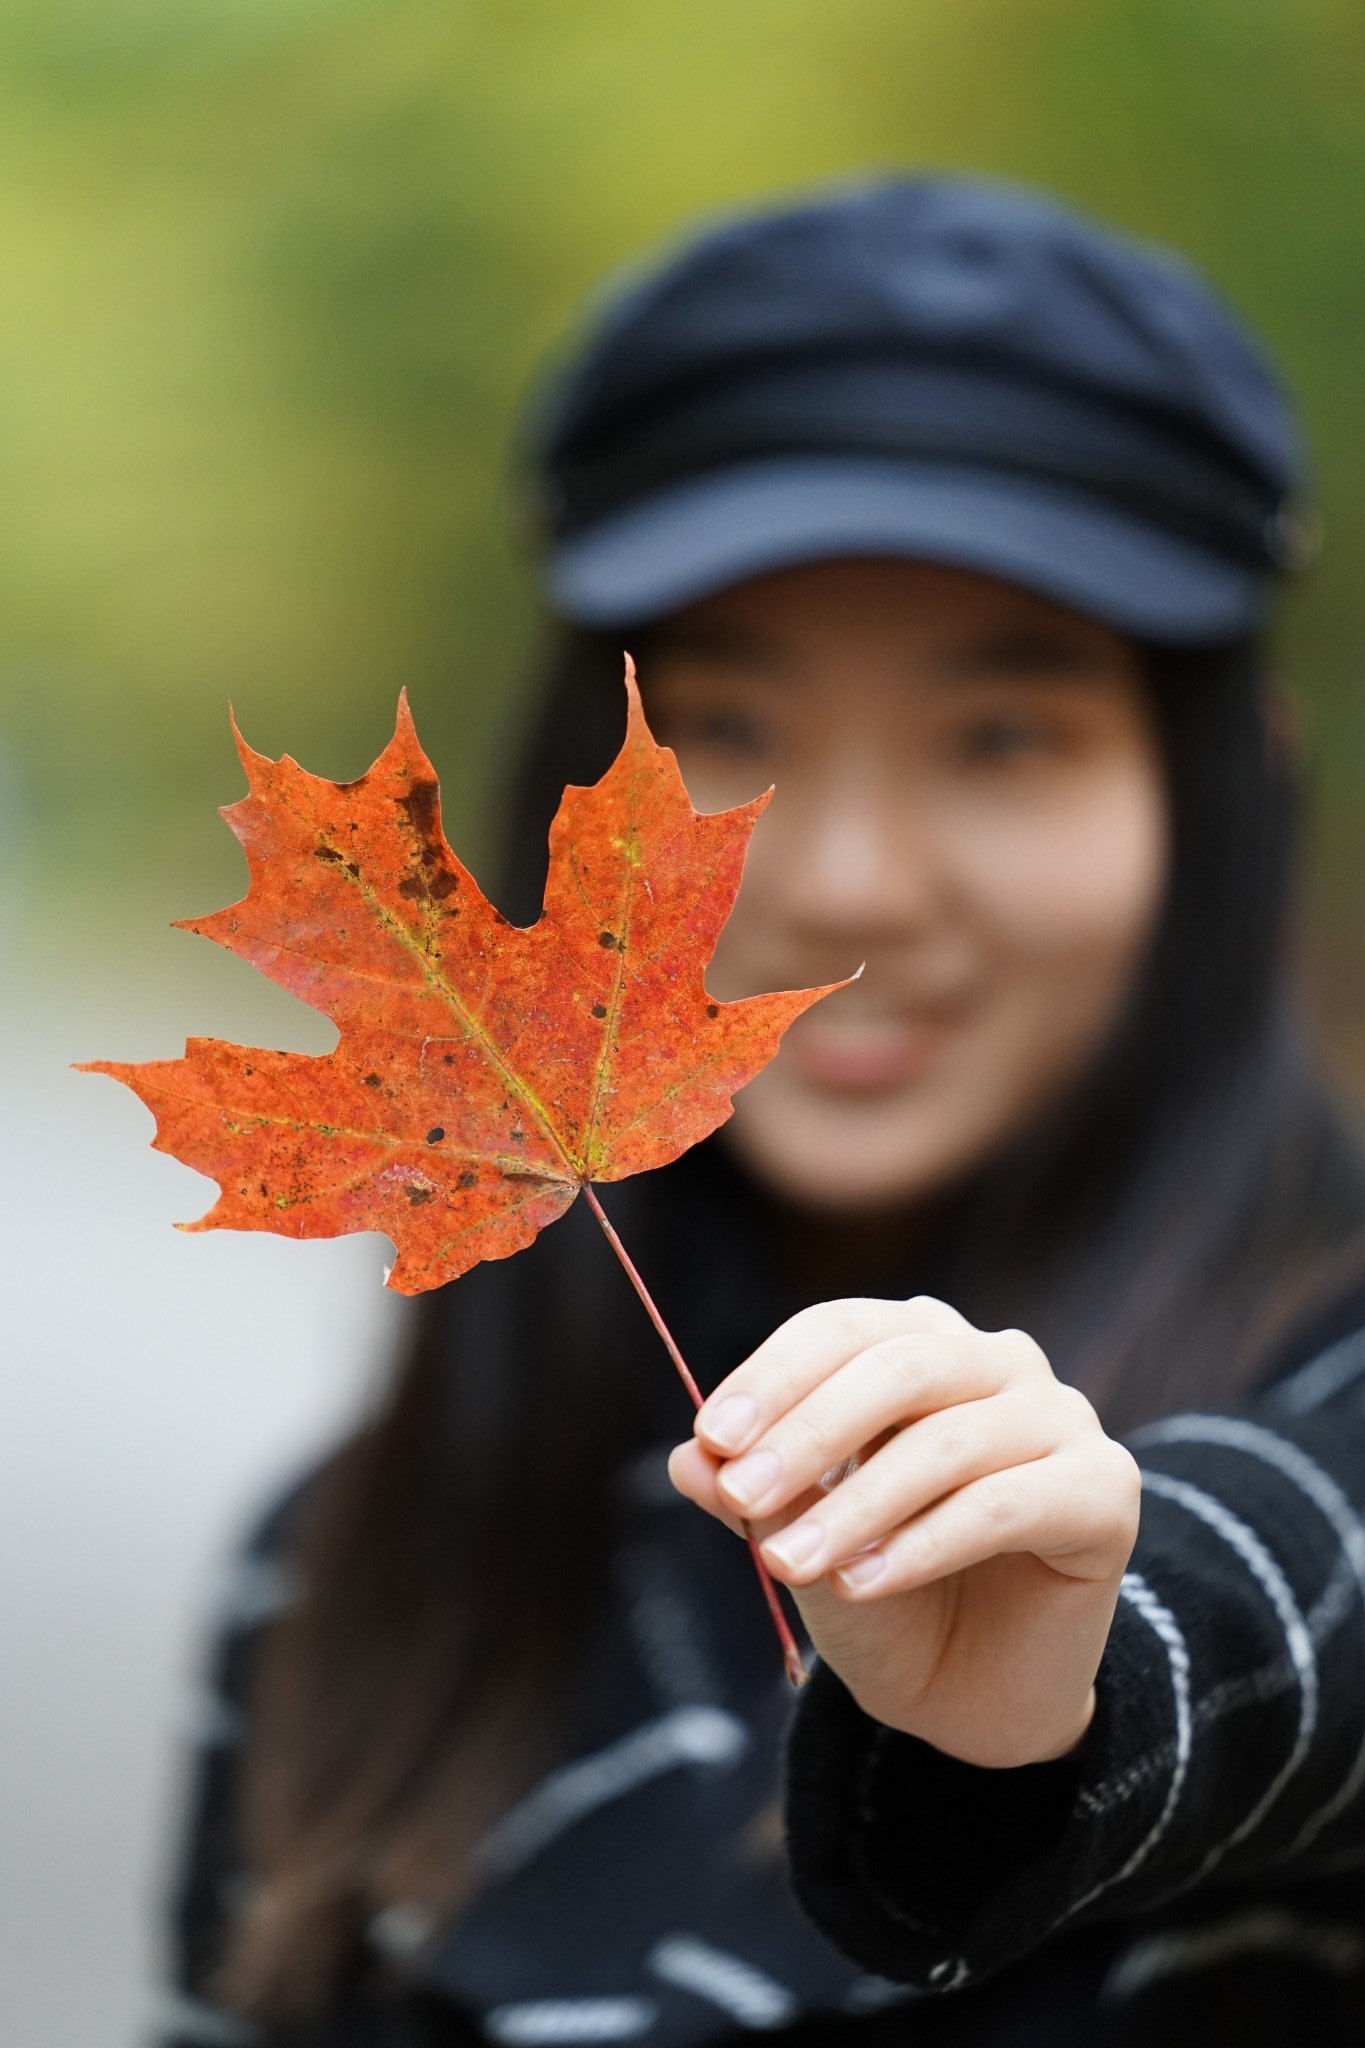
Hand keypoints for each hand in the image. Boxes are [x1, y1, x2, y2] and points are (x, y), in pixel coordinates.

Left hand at [669, 1296, 1139, 1767]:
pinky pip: (1004, 1503)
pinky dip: (923, 1544)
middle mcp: (998, 1360)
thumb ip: (752, 1492)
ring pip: (947, 1442)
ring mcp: (1061, 1417)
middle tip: (740, 1497)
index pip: (842, 1328)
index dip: (773, 1376)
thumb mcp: (800, 1536)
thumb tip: (688, 1457)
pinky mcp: (1104, 1489)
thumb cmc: (883, 1589)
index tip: (711, 1438)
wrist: (972, 1693)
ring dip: (856, 1505)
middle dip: (808, 1431)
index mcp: (921, 1342)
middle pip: (898, 1367)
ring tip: (788, 1565)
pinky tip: (862, 1584)